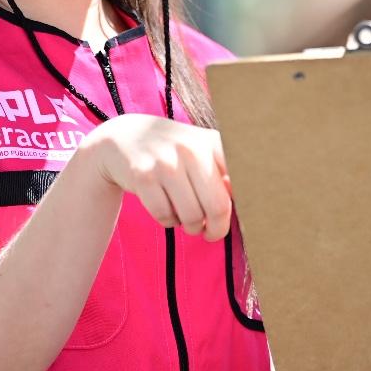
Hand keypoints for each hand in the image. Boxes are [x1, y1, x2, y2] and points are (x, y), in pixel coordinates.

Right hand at [80, 115, 232, 240]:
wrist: (124, 138)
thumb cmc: (174, 153)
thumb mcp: (201, 152)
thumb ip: (225, 174)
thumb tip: (246, 204)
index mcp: (212, 142)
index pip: (241, 183)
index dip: (243, 208)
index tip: (239, 219)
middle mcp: (191, 148)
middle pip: (218, 207)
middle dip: (216, 229)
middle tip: (211, 232)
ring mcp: (166, 161)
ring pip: (191, 217)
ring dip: (190, 226)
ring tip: (186, 216)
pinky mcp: (143, 176)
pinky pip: (165, 217)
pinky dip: (168, 221)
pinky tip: (165, 207)